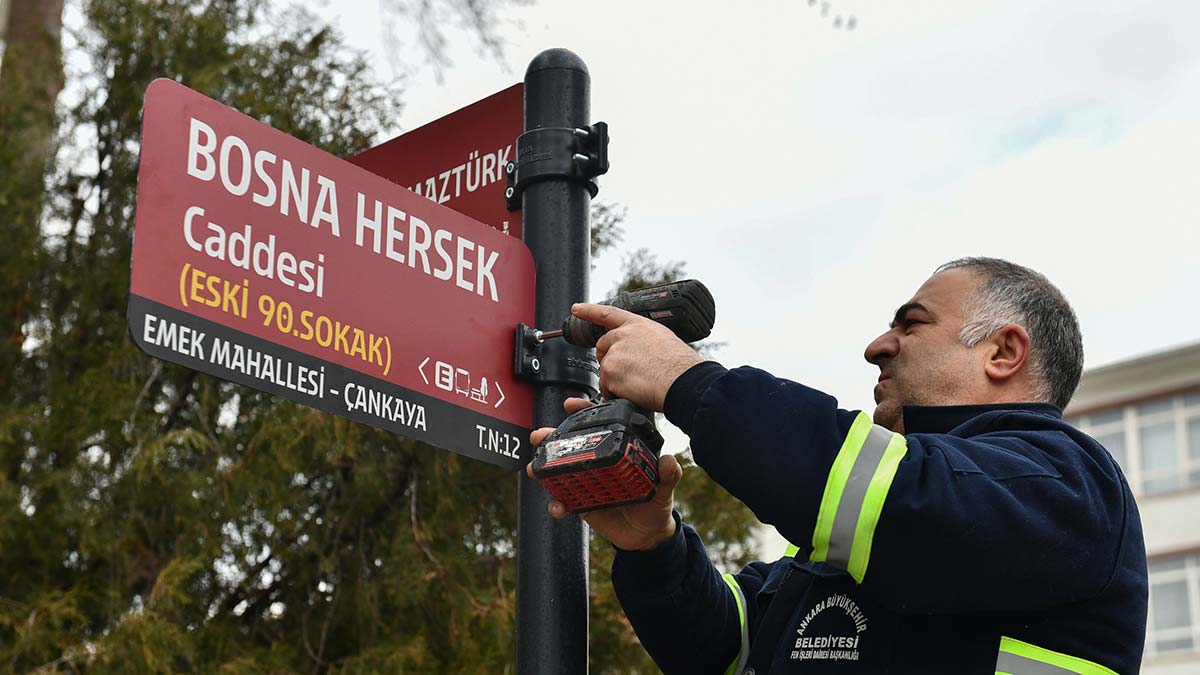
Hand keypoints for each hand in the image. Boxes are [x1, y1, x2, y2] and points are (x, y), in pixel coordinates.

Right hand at [527, 397, 681, 550]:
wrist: (648, 536)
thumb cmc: (656, 505)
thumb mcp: (664, 489)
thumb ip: (667, 476)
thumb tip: (669, 460)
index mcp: (617, 452)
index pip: (599, 426)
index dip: (583, 412)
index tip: (569, 404)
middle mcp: (599, 464)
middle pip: (570, 445)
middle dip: (550, 437)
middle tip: (539, 436)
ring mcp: (587, 483)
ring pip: (560, 470)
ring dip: (544, 467)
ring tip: (535, 469)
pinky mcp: (581, 503)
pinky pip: (563, 501)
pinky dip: (556, 504)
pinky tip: (558, 508)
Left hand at [574, 303, 702, 412]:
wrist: (682, 380)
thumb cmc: (680, 366)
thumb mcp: (664, 341)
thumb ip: (644, 341)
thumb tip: (641, 352)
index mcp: (637, 325)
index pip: (608, 314)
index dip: (590, 311)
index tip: (577, 309)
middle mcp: (622, 336)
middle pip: (603, 348)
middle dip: (610, 361)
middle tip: (628, 373)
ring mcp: (614, 354)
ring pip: (605, 371)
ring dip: (617, 381)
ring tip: (639, 385)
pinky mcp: (610, 372)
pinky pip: (606, 389)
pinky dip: (617, 394)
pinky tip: (634, 393)